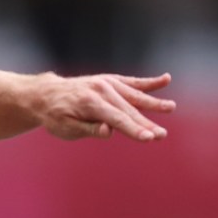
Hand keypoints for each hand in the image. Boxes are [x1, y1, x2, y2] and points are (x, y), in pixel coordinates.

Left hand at [36, 72, 174, 141]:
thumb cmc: (56, 116)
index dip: (133, 130)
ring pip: (134, 96)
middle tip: (162, 136)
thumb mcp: (65, 128)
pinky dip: (149, 82)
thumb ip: (88, 129)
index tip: (149, 138)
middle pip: (128, 110)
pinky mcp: (111, 80)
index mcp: (89, 103)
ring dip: (153, 104)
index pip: (116, 119)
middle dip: (146, 123)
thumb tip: (109, 131)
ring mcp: (107, 83)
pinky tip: (166, 79)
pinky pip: (133, 82)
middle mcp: (101, 90)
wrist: (46, 94)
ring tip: (171, 107)